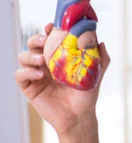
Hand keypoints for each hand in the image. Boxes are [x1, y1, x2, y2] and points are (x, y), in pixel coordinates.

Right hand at [15, 22, 110, 142]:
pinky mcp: (29, 88)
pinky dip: (27, 72)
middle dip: (36, 39)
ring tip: (42, 61)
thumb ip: (100, 57)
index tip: (53, 26)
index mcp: (59, 56)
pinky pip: (20, 75)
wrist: (80, 116)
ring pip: (23, 56)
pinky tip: (40, 76)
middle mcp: (45, 63)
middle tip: (44, 40)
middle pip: (33, 44)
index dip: (49, 30)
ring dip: (30, 55)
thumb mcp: (96, 73)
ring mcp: (36, 74)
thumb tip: (100, 41)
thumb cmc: (87, 94)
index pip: (50, 38)